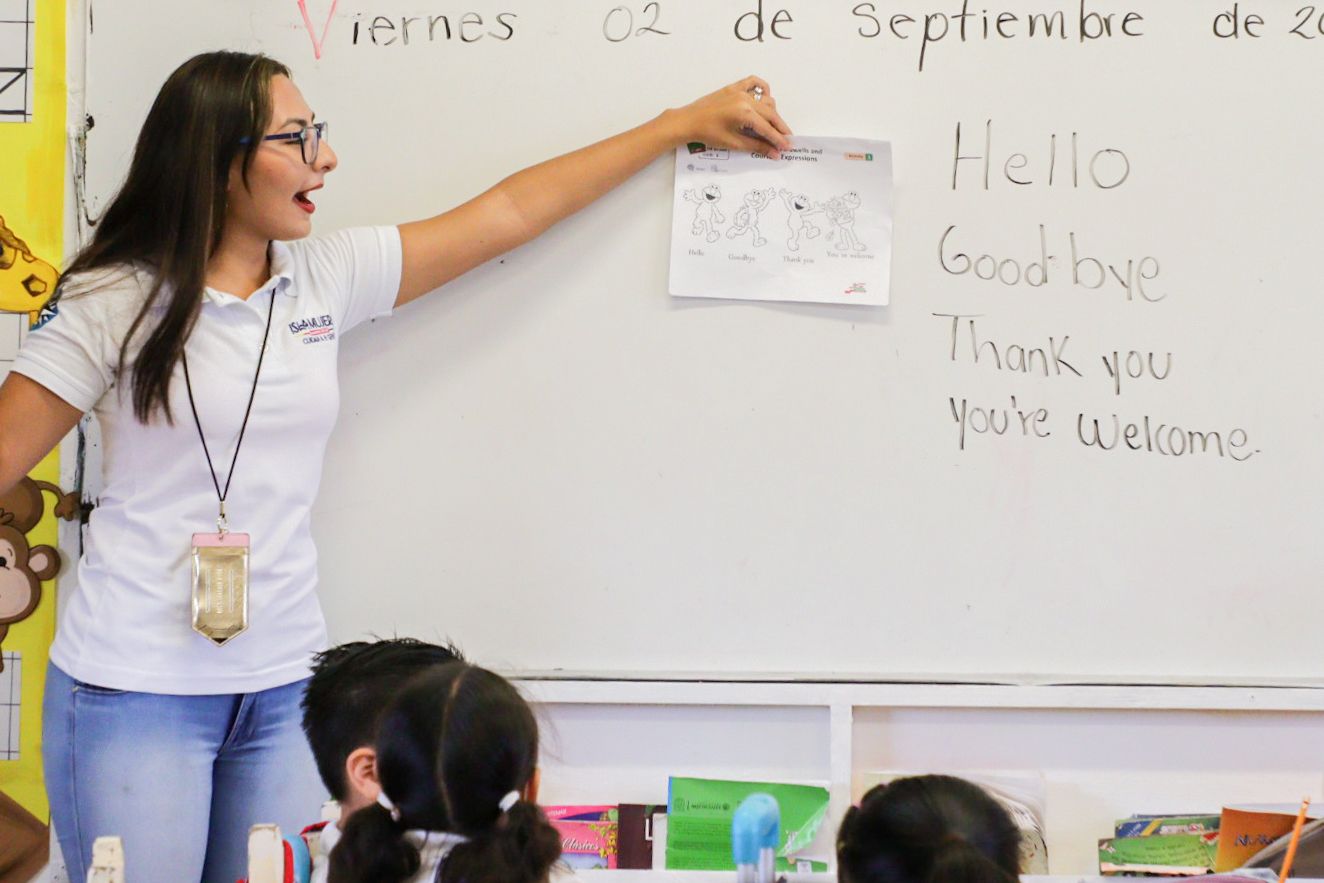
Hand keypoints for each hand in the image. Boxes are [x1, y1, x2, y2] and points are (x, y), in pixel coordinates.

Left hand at [667, 76, 792, 158]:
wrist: (688, 121)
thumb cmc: (707, 133)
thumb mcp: (733, 143)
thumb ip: (756, 146)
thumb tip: (773, 153)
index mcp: (745, 113)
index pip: (767, 128)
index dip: (778, 139)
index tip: (787, 147)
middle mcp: (745, 99)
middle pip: (771, 114)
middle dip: (780, 127)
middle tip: (787, 139)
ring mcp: (739, 91)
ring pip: (765, 100)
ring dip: (772, 112)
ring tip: (774, 125)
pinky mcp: (733, 88)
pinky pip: (753, 82)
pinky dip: (762, 88)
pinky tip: (766, 97)